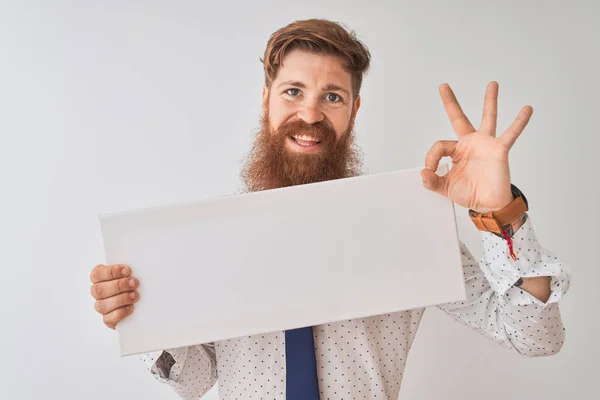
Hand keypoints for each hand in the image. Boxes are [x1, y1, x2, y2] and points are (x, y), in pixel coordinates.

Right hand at [90, 264, 138, 329]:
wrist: (142, 304)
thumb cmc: (134, 283)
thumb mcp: (131, 273)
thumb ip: (129, 269)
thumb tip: (139, 262)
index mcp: (99, 278)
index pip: (97, 274)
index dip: (111, 272)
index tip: (127, 270)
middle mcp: (98, 292)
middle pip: (99, 290)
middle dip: (118, 286)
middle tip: (134, 283)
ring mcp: (102, 307)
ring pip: (103, 305)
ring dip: (121, 299)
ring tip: (135, 296)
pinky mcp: (108, 319)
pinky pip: (109, 319)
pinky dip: (120, 312)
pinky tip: (131, 307)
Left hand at [421, 81, 532, 212]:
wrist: (488, 204)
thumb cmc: (469, 193)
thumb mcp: (444, 188)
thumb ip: (432, 181)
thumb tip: (423, 172)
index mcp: (456, 151)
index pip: (440, 146)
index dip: (431, 157)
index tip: (431, 169)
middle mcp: (470, 143)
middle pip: (459, 118)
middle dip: (450, 102)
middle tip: (443, 86)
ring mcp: (486, 144)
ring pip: (487, 118)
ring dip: (490, 101)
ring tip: (492, 84)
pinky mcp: (499, 150)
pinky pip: (511, 133)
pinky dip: (519, 122)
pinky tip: (527, 109)